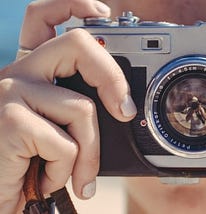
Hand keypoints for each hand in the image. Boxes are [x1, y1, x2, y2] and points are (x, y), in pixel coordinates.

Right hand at [0, 0, 136, 212]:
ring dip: (89, 154)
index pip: (43, 19)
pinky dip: (66, 171)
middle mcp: (18, 73)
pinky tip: (46, 178)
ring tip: (76, 175)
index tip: (101, 12)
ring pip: (83, 109)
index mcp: (32, 72)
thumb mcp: (55, 130)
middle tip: (125, 112)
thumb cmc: (28, 163)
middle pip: (78, 46)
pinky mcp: (10, 121)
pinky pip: (66, 145)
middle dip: (114, 79)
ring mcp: (11, 93)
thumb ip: (77, 111)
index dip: (72, 6)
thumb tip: (122, 108)